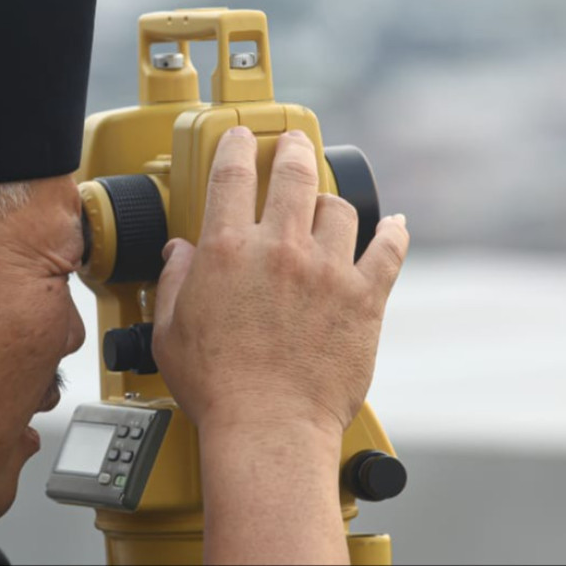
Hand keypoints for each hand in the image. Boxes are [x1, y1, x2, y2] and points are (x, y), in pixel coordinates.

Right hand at [152, 127, 408, 436]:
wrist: (268, 428)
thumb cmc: (218, 388)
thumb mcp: (171, 331)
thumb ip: (175, 283)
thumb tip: (178, 254)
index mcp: (227, 252)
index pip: (232, 175)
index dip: (236, 145)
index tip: (241, 138)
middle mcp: (280, 250)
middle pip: (295, 174)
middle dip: (294, 149)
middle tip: (295, 144)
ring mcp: (327, 271)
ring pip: (340, 208)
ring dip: (331, 201)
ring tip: (328, 206)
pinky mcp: (363, 299)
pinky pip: (388, 251)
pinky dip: (393, 233)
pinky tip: (394, 225)